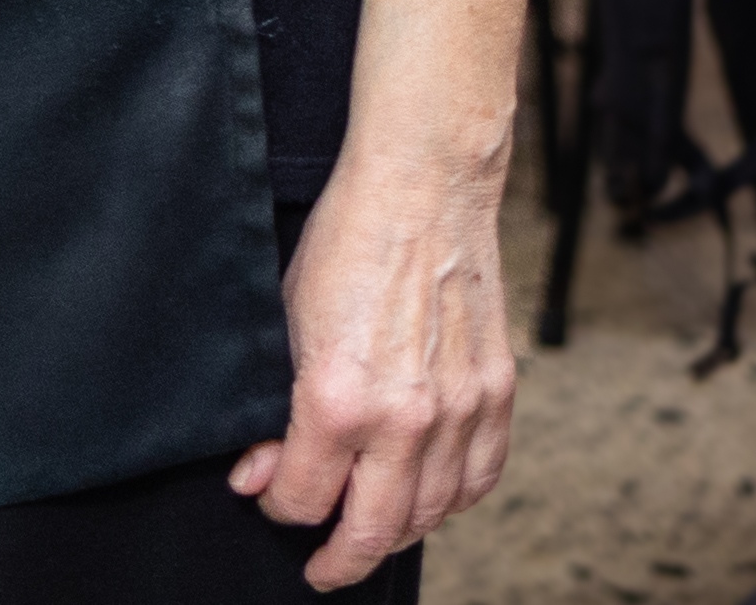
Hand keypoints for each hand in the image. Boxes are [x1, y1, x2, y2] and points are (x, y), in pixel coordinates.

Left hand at [238, 141, 519, 588]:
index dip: (279, 506)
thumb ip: (272, 410)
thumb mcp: (284, 323)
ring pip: (430, 515)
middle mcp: (404, 418)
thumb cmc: (346, 242)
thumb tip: (259, 472)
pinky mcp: (496, 393)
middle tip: (322, 567)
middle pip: (371, 532)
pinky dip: (454, 499)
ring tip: (370, 529)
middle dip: (337, 558)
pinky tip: (429, 495)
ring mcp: (458, 410)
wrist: (422, 189)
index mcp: (338, 400)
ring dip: (395, 531)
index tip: (271, 495)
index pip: (303, 500)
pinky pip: (480, 478)